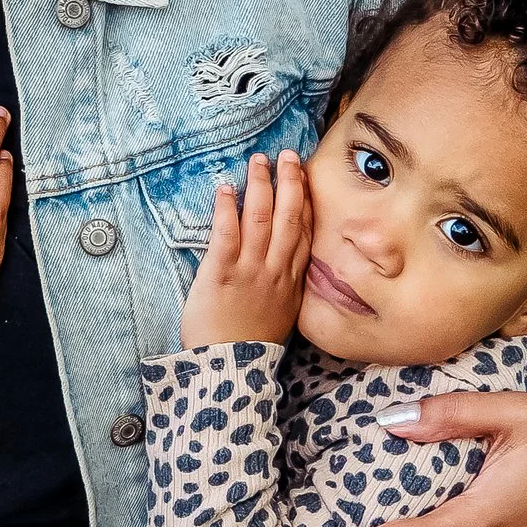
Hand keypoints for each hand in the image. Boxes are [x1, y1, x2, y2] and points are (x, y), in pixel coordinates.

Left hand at [180, 150, 309, 347]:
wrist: (230, 370)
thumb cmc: (251, 344)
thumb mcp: (282, 315)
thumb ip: (286, 287)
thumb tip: (287, 265)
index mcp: (291, 281)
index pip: (304, 233)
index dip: (305, 202)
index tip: (305, 178)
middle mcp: (274, 271)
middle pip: (288, 218)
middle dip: (289, 183)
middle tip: (288, 156)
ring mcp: (249, 271)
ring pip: (260, 219)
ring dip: (260, 186)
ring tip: (258, 161)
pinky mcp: (220, 274)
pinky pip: (226, 235)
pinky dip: (226, 210)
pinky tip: (226, 189)